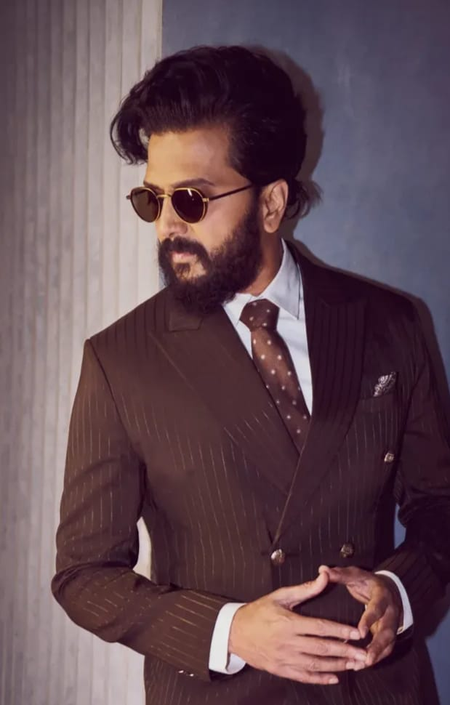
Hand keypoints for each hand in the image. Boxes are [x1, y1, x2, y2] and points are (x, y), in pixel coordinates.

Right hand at [228, 572, 367, 684]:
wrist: (235, 632)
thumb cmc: (259, 611)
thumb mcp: (280, 596)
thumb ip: (305, 589)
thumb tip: (324, 576)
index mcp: (289, 623)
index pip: (320, 627)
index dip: (340, 630)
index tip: (357, 633)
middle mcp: (288, 643)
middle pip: (322, 648)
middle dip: (345, 652)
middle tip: (364, 654)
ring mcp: (284, 659)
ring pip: (316, 664)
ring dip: (337, 666)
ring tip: (354, 665)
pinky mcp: (280, 670)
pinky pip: (303, 676)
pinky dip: (320, 678)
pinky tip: (334, 678)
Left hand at [318, 565, 402, 668]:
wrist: (387, 588)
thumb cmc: (366, 582)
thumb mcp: (355, 575)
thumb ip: (340, 574)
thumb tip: (322, 570)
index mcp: (382, 595)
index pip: (377, 608)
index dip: (369, 620)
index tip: (360, 632)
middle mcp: (390, 612)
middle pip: (387, 632)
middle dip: (377, 646)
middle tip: (365, 658)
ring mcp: (392, 625)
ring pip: (388, 644)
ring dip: (376, 656)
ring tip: (360, 666)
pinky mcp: (389, 635)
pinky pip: (385, 650)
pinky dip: (375, 658)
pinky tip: (360, 665)